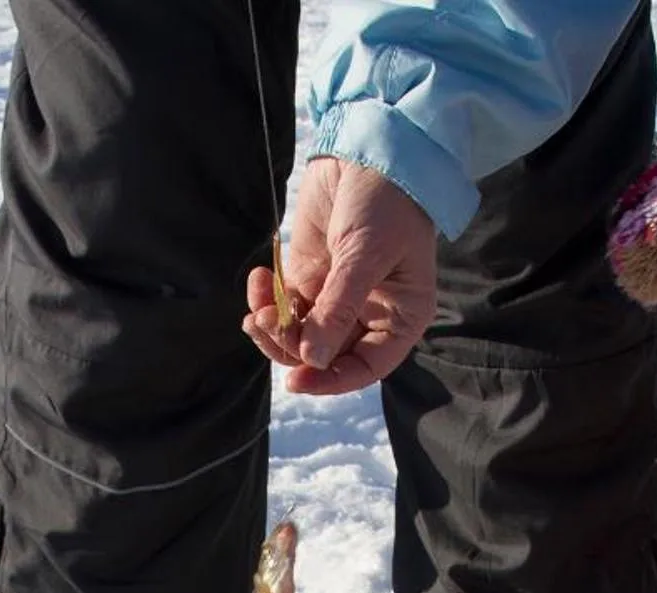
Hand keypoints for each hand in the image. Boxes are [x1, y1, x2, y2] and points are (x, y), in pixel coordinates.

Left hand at [244, 155, 436, 395]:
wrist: (372, 148)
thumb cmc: (386, 201)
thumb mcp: (365, 255)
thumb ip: (337, 308)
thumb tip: (311, 359)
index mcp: (399, 317)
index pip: (365, 367)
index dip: (331, 380)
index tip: (296, 380)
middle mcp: (369, 314)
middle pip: (324, 355)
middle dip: (290, 345)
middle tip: (264, 323)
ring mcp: (337, 296)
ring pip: (299, 334)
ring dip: (272, 326)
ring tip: (257, 304)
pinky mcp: (311, 273)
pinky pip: (285, 304)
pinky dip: (266, 299)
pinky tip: (260, 278)